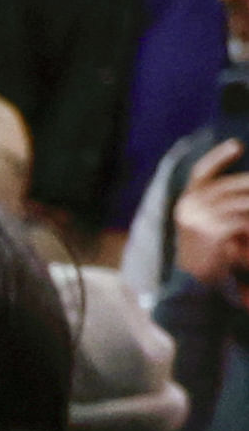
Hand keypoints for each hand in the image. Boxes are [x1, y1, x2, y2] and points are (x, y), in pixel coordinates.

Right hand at [175, 140, 248, 290]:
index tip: (237, 144)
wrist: (191, 285)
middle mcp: (191, 205)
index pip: (202, 171)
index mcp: (187, 200)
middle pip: (235, 184)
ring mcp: (201, 217)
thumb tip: (245, 186)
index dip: (219, 156)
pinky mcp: (214, 232)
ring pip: (244, 201)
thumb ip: (219, 203)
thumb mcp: (203, 223)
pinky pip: (244, 221)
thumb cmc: (204, 253)